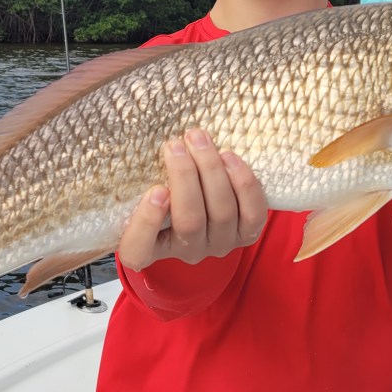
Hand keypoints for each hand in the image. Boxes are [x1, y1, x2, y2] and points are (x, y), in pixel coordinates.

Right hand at [117, 129, 268, 271]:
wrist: (206, 205)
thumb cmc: (166, 195)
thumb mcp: (144, 192)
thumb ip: (144, 182)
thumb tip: (159, 149)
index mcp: (151, 247)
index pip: (139, 250)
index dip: (146, 223)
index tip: (155, 190)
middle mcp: (187, 251)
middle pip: (189, 222)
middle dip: (185, 177)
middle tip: (176, 145)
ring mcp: (220, 244)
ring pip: (222, 213)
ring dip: (212, 171)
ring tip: (200, 140)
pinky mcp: (247, 234)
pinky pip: (253, 213)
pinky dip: (244, 184)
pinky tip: (229, 157)